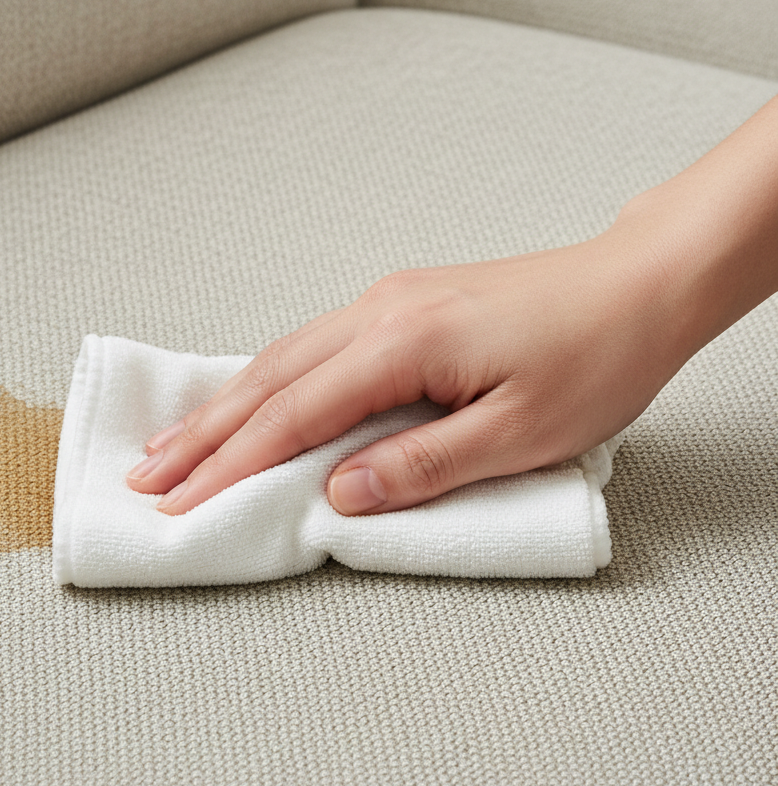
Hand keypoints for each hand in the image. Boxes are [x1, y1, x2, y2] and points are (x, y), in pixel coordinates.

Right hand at [127, 220, 698, 515]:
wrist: (638, 283)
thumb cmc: (595, 356)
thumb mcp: (519, 432)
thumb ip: (422, 466)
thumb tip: (337, 495)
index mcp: (402, 343)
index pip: (293, 417)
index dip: (230, 465)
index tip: (179, 501)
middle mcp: (379, 312)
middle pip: (268, 380)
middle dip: (203, 434)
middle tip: (147, 476)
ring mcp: (387, 301)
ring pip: (283, 356)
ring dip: (227, 404)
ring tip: (178, 441)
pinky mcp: (401, 304)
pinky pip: (313, 345)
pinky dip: (268, 380)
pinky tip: (251, 398)